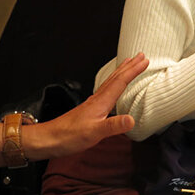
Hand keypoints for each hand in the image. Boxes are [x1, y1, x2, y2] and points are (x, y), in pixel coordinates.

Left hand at [24, 53, 148, 159]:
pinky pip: (106, 90)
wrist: (50, 139)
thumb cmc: (69, 136)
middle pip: (116, 78)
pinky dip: (113, 83)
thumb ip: (113, 126)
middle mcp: (97, 99)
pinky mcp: (90, 109)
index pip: (121, 82)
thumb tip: (132, 120)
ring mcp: (93, 103)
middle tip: (141, 56)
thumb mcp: (94, 133)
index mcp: (101, 102)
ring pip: (110, 82)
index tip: (145, 61)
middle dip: (129, 66)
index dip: (134, 71)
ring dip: (121, 72)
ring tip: (129, 64)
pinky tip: (113, 88)